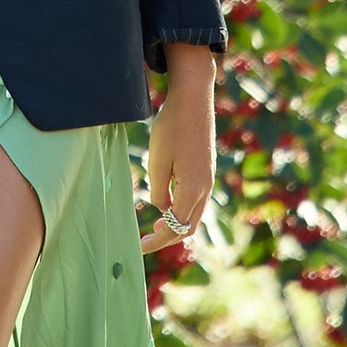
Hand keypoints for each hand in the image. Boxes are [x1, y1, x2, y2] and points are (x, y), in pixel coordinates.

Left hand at [142, 42, 215, 255]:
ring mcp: (208, 180)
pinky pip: (196, 201)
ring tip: (155, 226)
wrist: (194, 100)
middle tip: (146, 240)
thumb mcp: (157, 161)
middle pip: (188, 226)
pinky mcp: (206, 170)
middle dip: (168, 237)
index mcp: (192, 190)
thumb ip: (158, 191)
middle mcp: (204, 189)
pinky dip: (182, 210)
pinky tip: (167, 204)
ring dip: (176, 225)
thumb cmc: (172, 128)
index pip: (174, 227)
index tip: (139, 246)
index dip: (157, 241)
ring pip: (194, 214)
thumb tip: (162, 210)